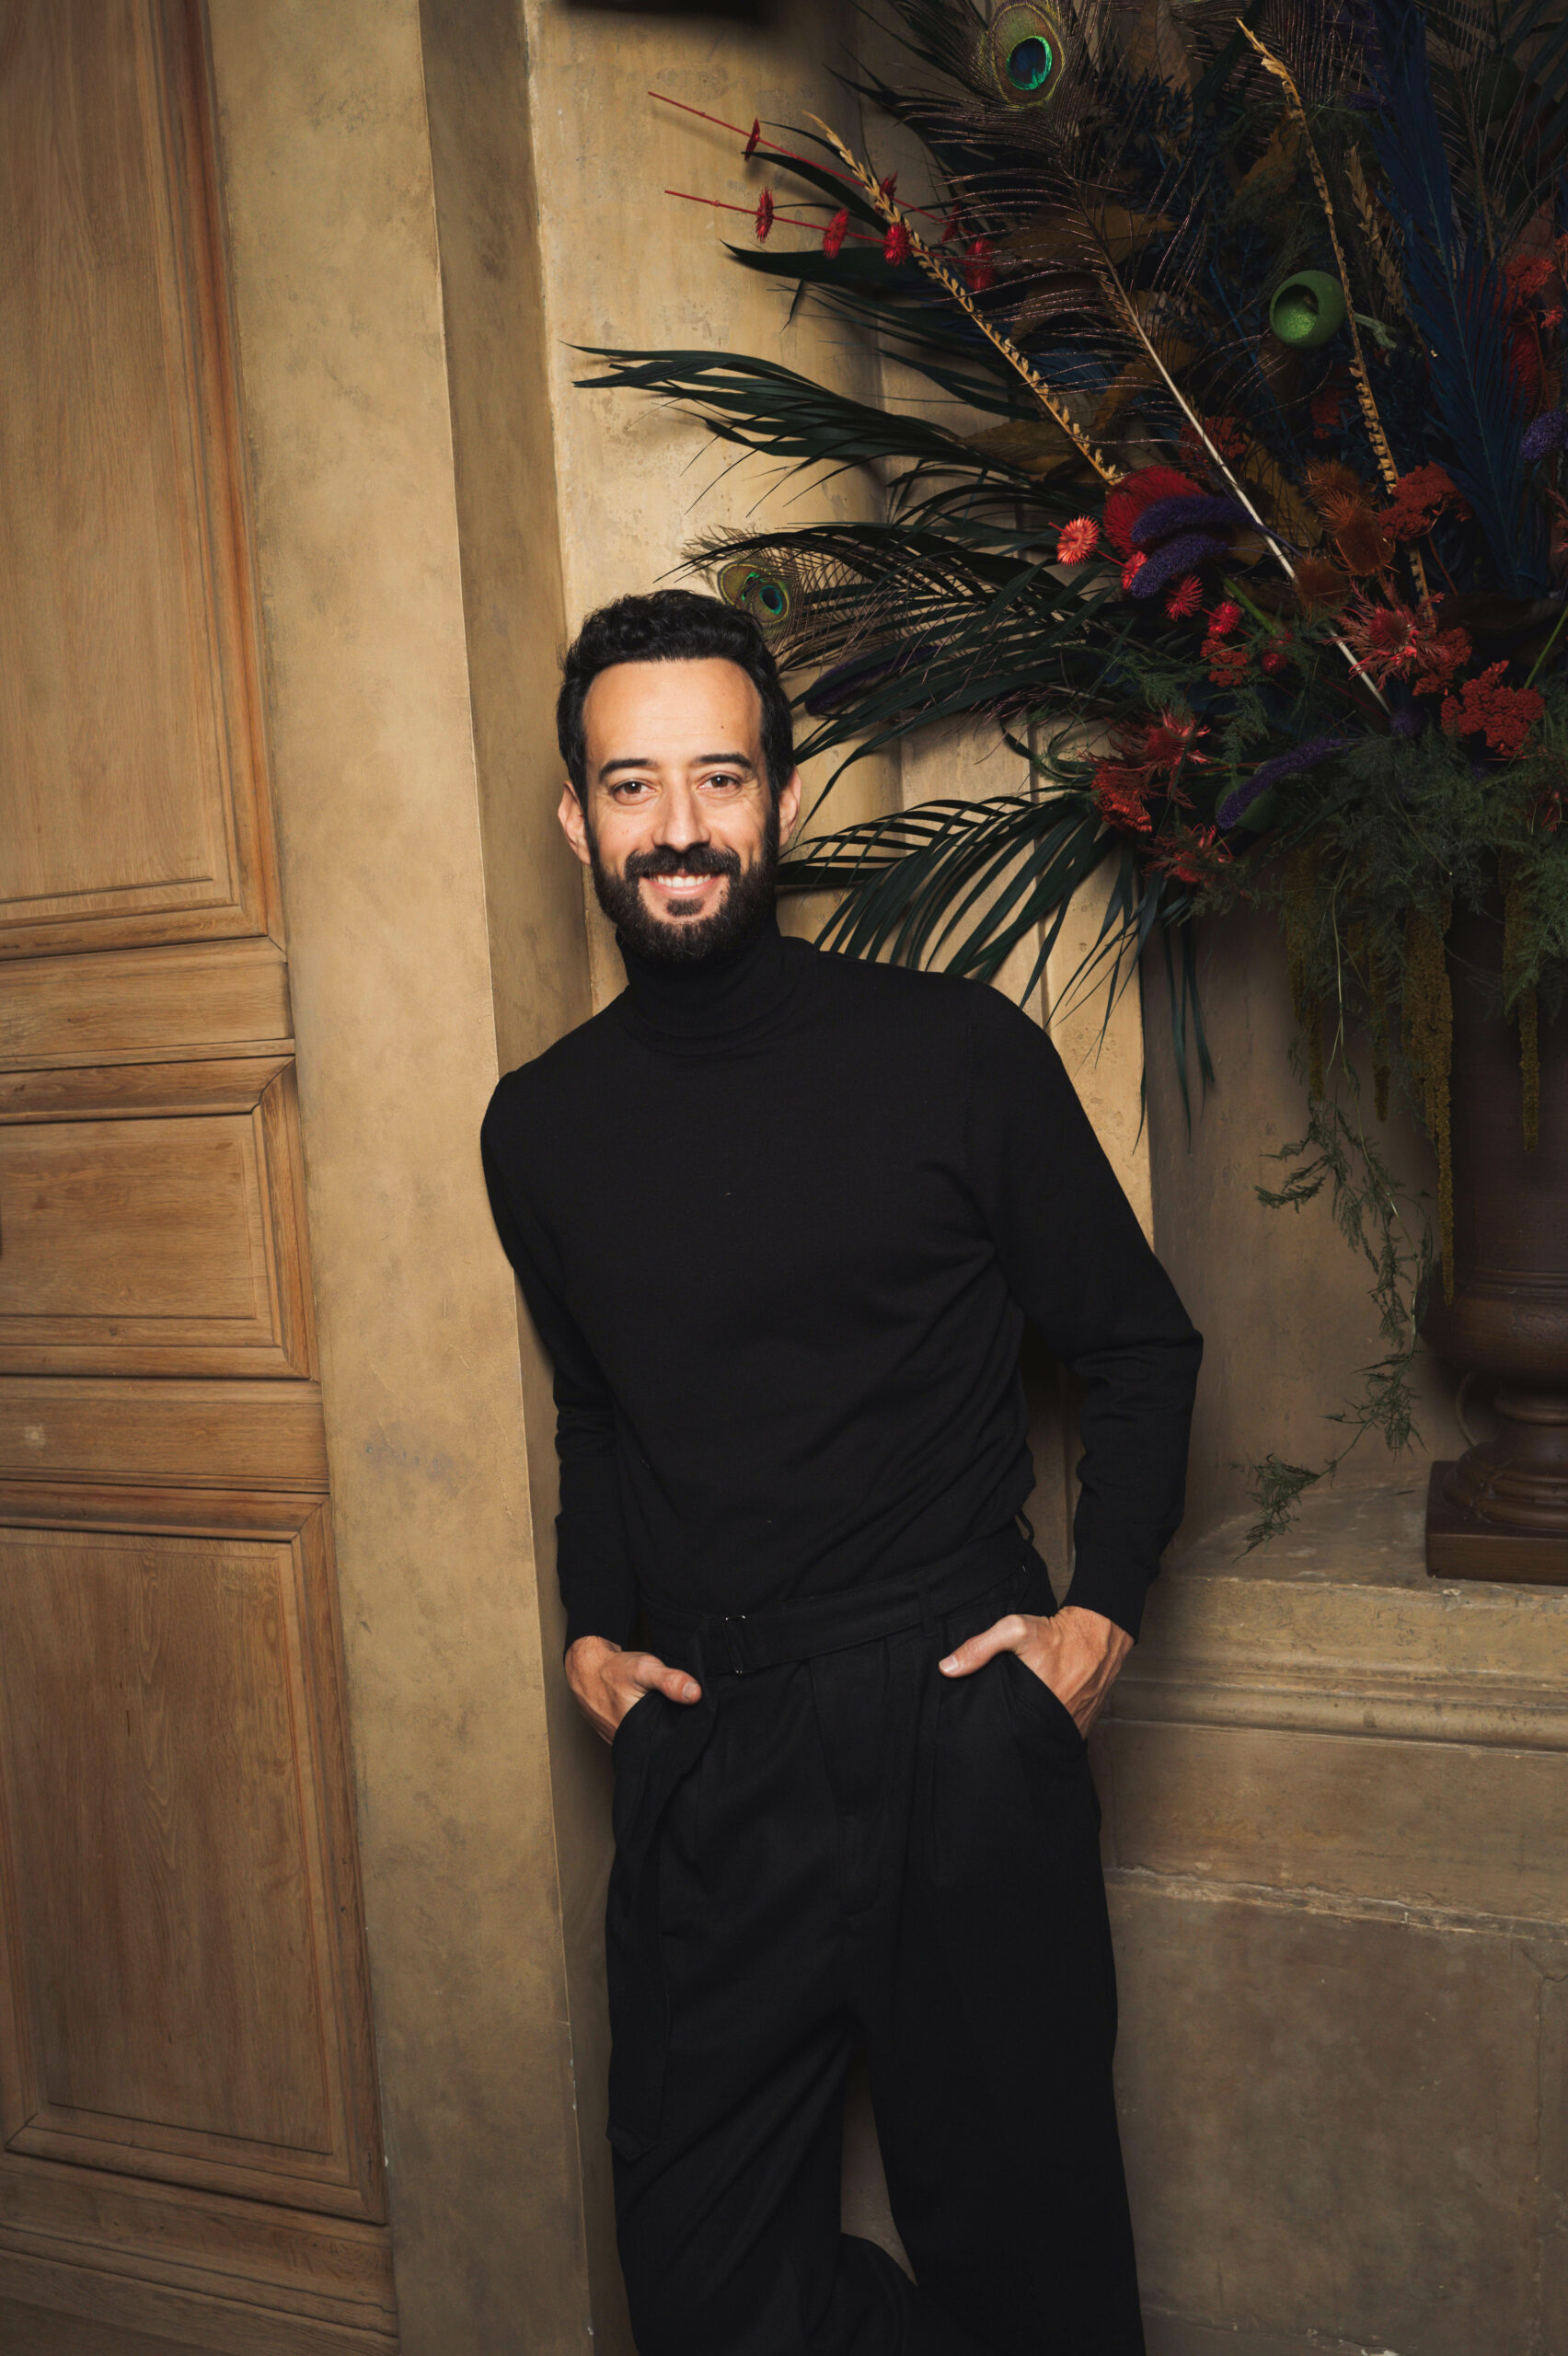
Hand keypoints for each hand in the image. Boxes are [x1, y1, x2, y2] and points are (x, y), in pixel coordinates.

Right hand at [566, 1635, 701, 1744]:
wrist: (586, 1667)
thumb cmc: (613, 1669)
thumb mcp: (645, 1669)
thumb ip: (670, 1681)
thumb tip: (695, 1694)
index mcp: (636, 1734)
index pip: (668, 1744)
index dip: (683, 1733)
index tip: (692, 1718)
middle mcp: (625, 1742)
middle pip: (657, 1743)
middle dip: (670, 1730)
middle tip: (677, 1710)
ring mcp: (617, 1740)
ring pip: (645, 1740)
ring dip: (656, 1729)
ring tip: (662, 1711)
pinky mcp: (614, 1735)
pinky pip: (634, 1736)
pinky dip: (643, 1726)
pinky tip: (648, 1713)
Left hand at [937, 1603, 1131, 1734]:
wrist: (1099, 1632)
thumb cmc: (1057, 1633)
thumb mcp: (1014, 1631)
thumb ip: (979, 1648)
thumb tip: (947, 1668)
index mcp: (1035, 1707)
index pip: (1008, 1733)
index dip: (994, 1731)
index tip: (983, 1726)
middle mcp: (1057, 1721)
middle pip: (1027, 1739)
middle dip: (1013, 1734)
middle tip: (999, 1725)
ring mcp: (1074, 1725)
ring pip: (1047, 1738)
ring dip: (1034, 1733)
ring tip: (1019, 1725)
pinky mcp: (1086, 1722)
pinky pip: (1064, 1734)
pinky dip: (1053, 1729)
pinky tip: (1041, 1719)